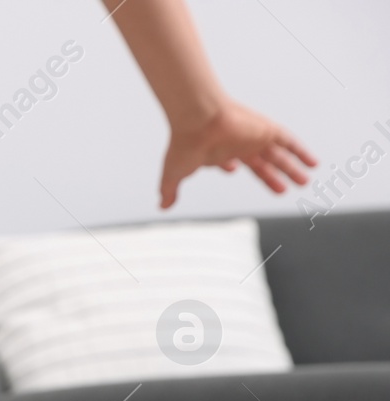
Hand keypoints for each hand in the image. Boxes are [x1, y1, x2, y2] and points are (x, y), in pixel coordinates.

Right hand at [159, 99, 316, 207]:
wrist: (199, 120)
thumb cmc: (184, 144)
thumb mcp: (175, 173)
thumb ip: (170, 190)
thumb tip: (162, 206)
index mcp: (219, 153)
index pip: (230, 162)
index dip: (231, 168)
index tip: (232, 171)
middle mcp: (239, 145)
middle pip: (261, 165)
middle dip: (272, 178)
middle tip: (284, 190)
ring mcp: (255, 139)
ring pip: (278, 157)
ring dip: (291, 169)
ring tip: (304, 182)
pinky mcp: (268, 132)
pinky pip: (290, 143)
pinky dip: (301, 152)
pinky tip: (312, 163)